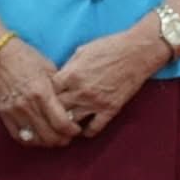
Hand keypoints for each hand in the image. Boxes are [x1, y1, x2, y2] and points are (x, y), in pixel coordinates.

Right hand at [0, 35, 80, 147]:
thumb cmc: (26, 57)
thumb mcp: (49, 69)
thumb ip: (60, 91)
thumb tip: (71, 109)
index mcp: (42, 92)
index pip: (62, 123)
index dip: (73, 130)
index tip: (76, 128)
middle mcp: (28, 104)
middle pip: (50, 136)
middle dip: (63, 139)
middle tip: (67, 135)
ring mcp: (14, 110)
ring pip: (36, 140)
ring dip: (48, 142)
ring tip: (53, 136)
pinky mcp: (3, 112)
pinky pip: (19, 136)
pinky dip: (31, 140)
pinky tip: (37, 135)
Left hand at [52, 23, 165, 137]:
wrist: (136, 53)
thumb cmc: (108, 48)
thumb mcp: (80, 52)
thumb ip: (68, 68)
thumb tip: (58, 78)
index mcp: (71, 74)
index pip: (48, 91)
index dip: (44, 94)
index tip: (43, 97)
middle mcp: (81, 90)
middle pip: (57, 107)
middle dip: (51, 110)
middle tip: (48, 114)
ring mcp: (96, 102)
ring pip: (73, 120)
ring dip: (66, 123)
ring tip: (62, 125)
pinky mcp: (111, 109)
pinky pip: (95, 127)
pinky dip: (87, 131)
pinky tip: (82, 130)